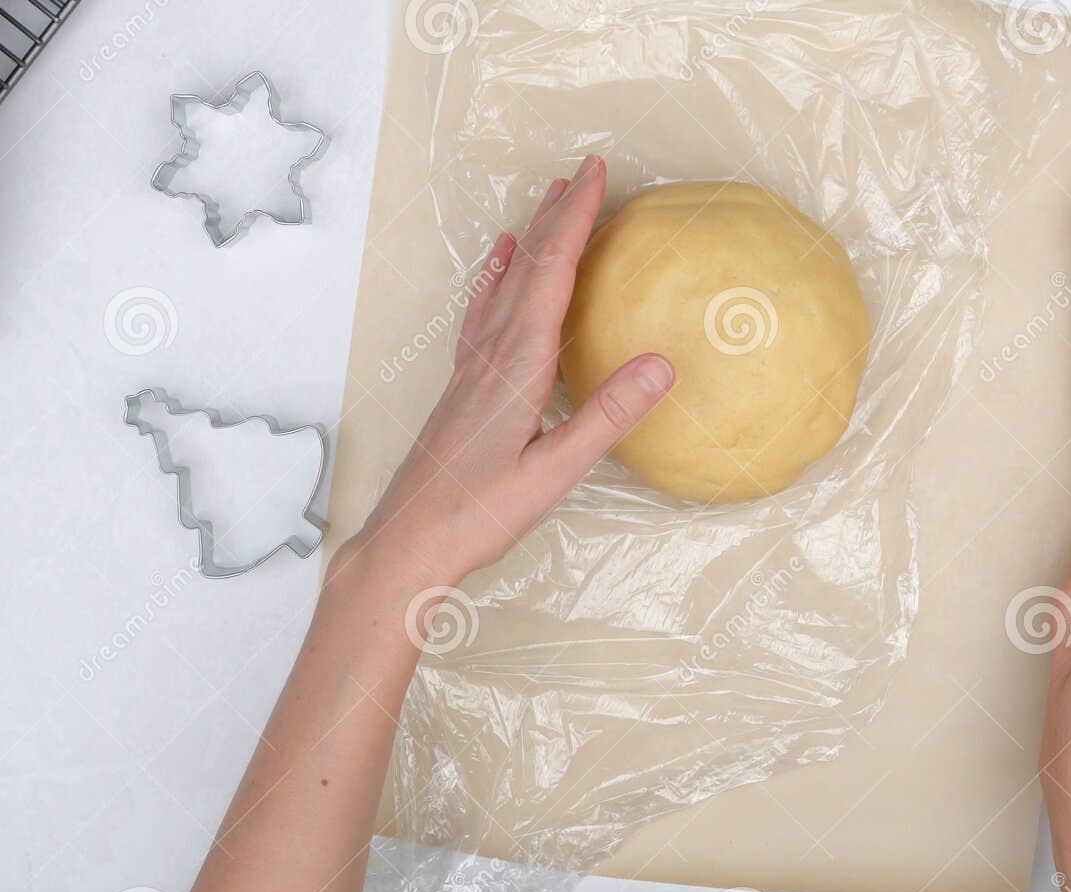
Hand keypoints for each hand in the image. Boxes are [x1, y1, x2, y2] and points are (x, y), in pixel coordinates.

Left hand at [351, 154, 673, 584]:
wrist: (408, 542)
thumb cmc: (478, 515)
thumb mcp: (553, 473)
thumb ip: (606, 418)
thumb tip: (662, 364)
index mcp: (517, 367)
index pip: (553, 276)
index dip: (576, 221)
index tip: (596, 174)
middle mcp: (491, 356)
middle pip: (529, 268)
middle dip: (558, 215)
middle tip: (584, 170)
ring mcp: (472, 369)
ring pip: (505, 285)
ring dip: (531, 239)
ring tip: (547, 201)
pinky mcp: (463, 387)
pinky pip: (483, 314)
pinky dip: (497, 279)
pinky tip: (498, 266)